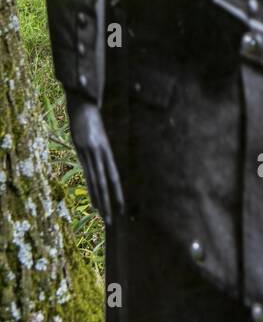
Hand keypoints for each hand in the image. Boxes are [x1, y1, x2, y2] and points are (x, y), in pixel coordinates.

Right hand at [66, 92, 123, 224]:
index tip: (123, 207)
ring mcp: (90, 151)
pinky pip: (86, 172)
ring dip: (101, 199)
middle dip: (110, 201)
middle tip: (113, 220)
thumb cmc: (90, 118)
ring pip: (97, 180)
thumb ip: (98, 150)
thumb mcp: (96, 134)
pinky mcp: (80, 149)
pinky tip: (92, 200)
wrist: (83, 101)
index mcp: (107, 149)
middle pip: (107, 181)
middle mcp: (101, 152)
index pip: (114, 176)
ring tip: (104, 216)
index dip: (119, 192)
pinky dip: (90, 188)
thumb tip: (98, 164)